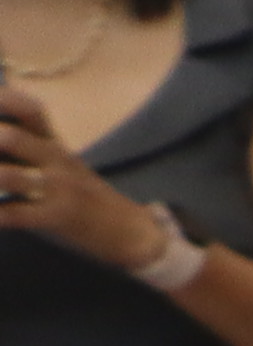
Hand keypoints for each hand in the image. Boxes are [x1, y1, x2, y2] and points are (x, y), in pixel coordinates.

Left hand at [0, 93, 174, 271]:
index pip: (30, 111)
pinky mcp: (58, 218)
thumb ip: (31, 147)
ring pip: (14, 177)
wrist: (130, 229)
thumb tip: (0, 136)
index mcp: (54, 144)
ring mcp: (58, 190)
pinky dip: (0, 215)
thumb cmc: (86, 195)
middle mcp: (56, 161)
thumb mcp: (65, 164)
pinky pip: (20, 215)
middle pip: (14, 139)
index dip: (5, 101)